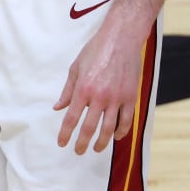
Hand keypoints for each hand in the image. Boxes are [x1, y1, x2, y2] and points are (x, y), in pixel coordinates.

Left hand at [53, 20, 143, 154]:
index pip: (71, 118)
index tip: (62, 143)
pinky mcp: (130, 96)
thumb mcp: (76, 68)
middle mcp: (99, 96)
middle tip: (78, 151)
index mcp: (83, 89)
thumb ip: (67, 90)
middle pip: (89, 127)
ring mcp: (117, 98)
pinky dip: (122, 131)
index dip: (65, 133)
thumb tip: (58, 108)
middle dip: (83, 143)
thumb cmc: (95, 51)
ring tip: (97, 149)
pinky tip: (116, 137)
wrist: (121, 39)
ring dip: (102, 141)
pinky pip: (127, 120)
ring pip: (109, 128)